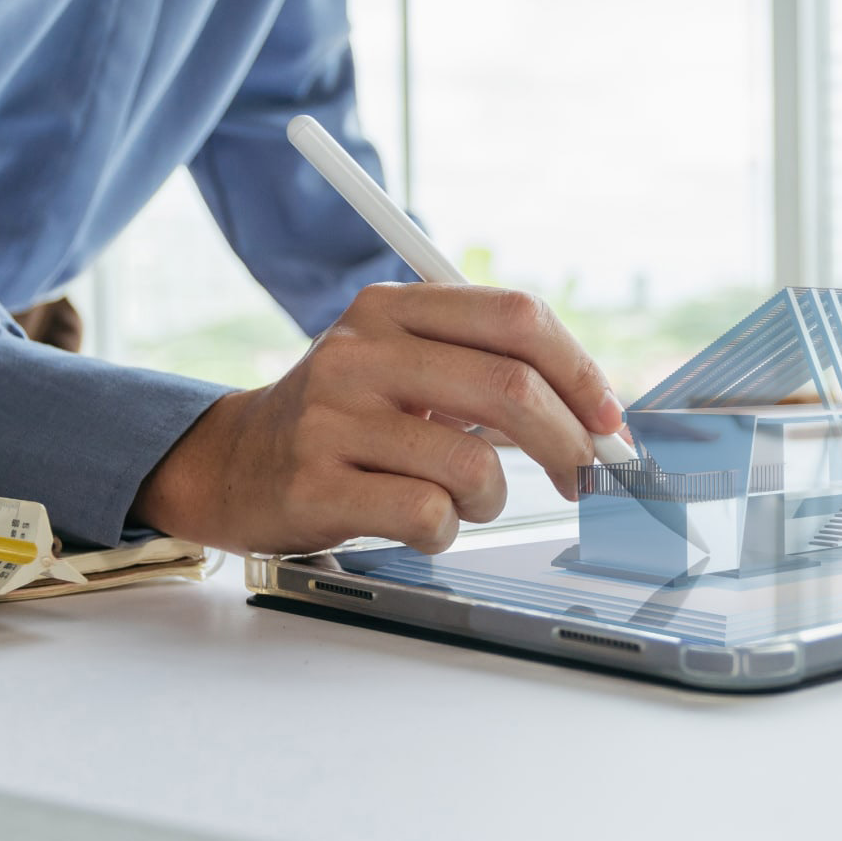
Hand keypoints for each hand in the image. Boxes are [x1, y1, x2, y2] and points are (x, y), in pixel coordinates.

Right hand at [131, 283, 625, 554]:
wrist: (233, 464)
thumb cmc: (347, 420)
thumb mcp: (404, 367)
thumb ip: (487, 372)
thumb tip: (598, 417)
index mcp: (392, 309)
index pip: (517, 317)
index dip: (580, 371)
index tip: (607, 419)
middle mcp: (361, 352)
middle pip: (511, 389)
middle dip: (570, 445)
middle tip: (585, 478)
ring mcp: (333, 418)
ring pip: (475, 466)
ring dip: (493, 499)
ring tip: (462, 500)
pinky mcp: (316, 484)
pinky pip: (429, 516)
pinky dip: (445, 531)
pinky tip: (418, 523)